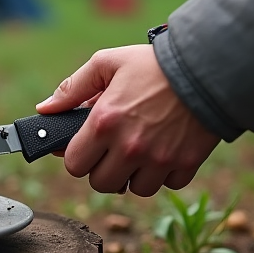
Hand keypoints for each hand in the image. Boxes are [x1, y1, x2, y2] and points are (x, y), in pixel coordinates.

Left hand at [36, 45, 219, 195]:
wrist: (208, 66)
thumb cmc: (153, 64)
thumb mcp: (108, 63)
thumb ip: (73, 88)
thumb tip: (45, 109)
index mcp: (104, 122)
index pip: (74, 165)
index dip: (78, 155)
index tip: (87, 146)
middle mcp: (129, 146)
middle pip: (101, 184)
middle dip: (104, 168)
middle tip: (114, 148)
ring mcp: (159, 159)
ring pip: (135, 189)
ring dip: (134, 174)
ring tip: (141, 148)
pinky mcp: (185, 164)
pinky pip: (167, 184)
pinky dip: (165, 172)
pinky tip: (166, 148)